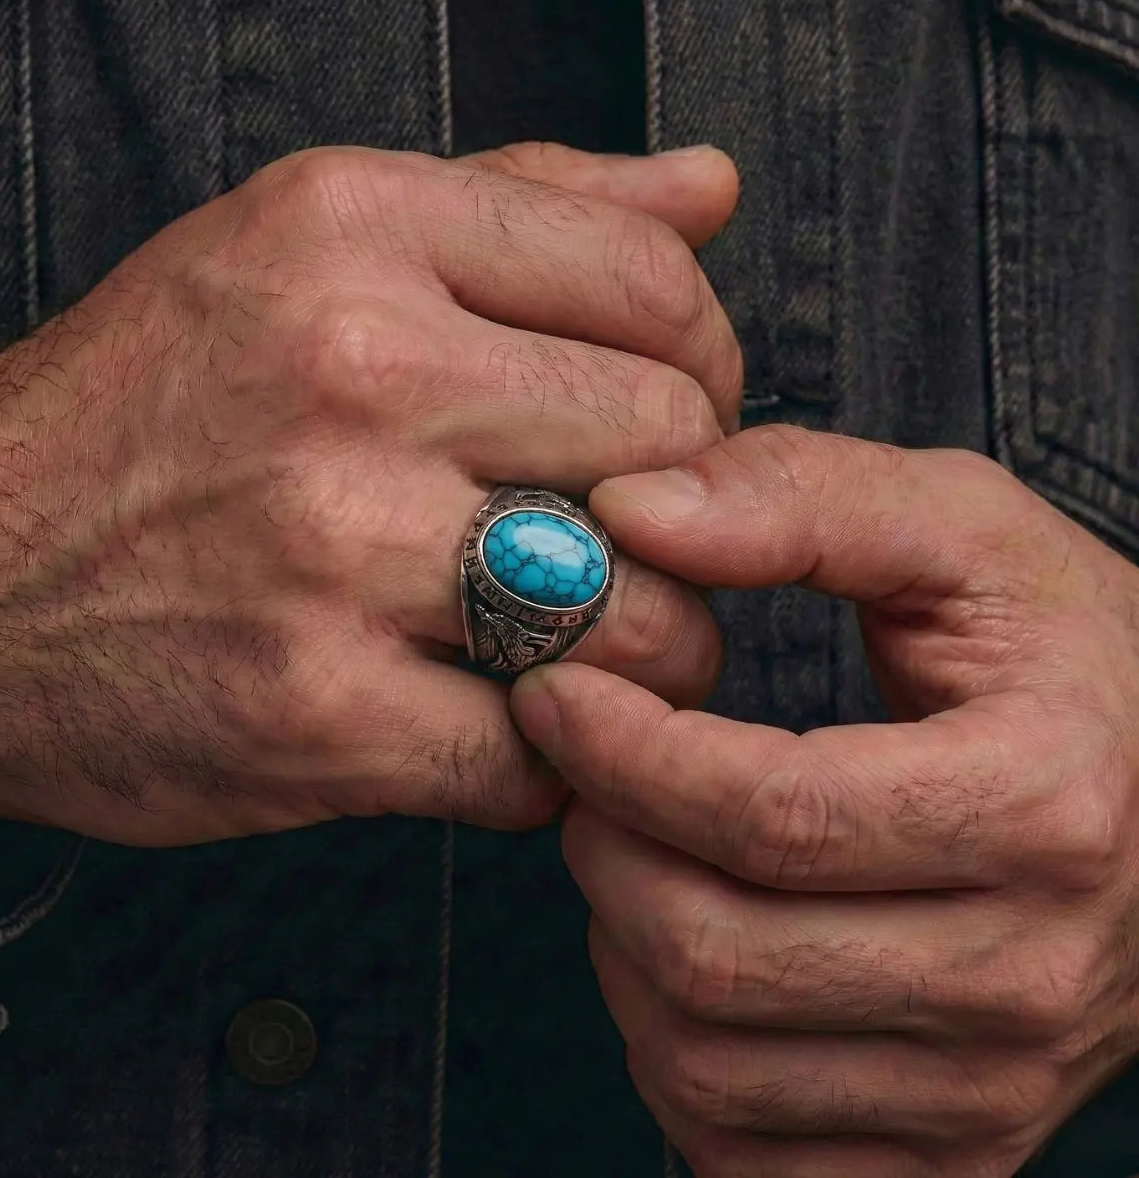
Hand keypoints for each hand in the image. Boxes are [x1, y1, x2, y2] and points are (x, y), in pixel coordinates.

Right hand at [0, 141, 742, 844]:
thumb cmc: (147, 413)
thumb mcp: (309, 246)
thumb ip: (525, 203)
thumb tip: (704, 188)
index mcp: (356, 231)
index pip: (650, 279)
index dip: (702, 363)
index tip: (672, 415)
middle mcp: (352, 372)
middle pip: (670, 444)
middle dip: (690, 511)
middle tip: (636, 540)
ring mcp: (335, 551)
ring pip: (637, 618)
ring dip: (651, 650)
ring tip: (591, 643)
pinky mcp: (318, 716)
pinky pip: (537, 757)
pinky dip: (548, 755)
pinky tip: (500, 720)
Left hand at [512, 426, 1138, 1176]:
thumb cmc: (1057, 658)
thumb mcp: (959, 530)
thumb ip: (798, 496)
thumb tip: (630, 514)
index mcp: (1041, 804)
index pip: (773, 812)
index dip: (625, 753)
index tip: (552, 695)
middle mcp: (1030, 975)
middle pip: (720, 954)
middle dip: (605, 848)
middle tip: (587, 772)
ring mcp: (993, 1087)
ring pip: (707, 1064)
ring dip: (622, 946)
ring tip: (640, 848)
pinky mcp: (952, 1148)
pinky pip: (741, 1151)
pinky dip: (671, 1054)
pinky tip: (688, 953)